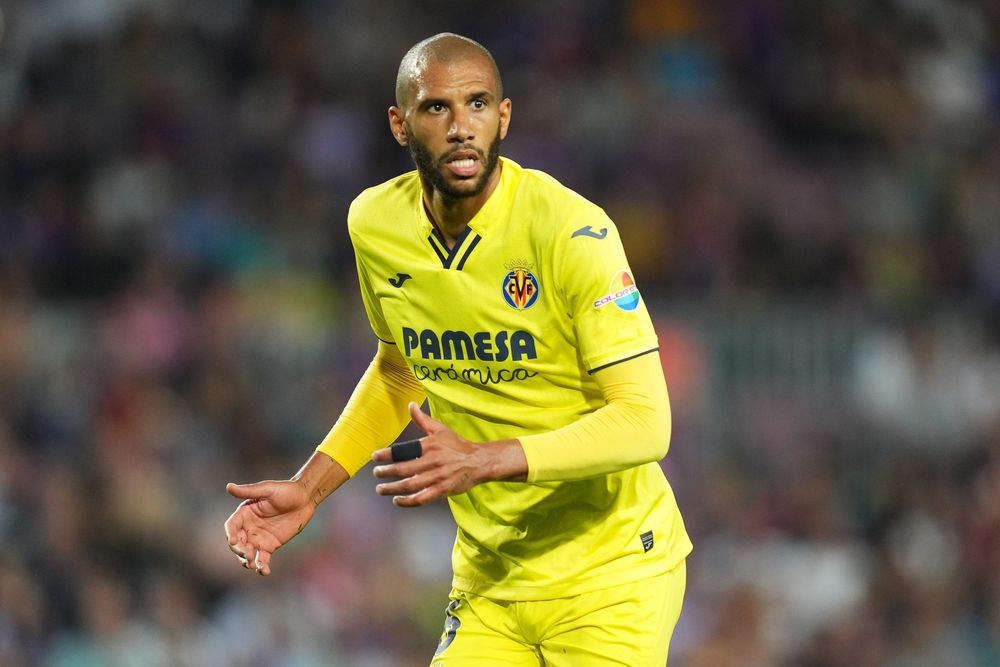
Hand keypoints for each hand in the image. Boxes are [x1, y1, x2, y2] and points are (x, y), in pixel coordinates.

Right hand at [224, 479, 314, 575]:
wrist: (305, 499)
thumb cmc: (286, 490)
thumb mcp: (268, 489)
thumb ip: (249, 491)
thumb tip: (228, 487)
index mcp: (244, 513)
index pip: (231, 527)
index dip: (231, 535)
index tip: (235, 542)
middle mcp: (248, 527)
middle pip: (237, 543)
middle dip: (240, 550)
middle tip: (248, 554)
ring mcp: (258, 538)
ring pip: (247, 554)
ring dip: (247, 561)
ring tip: (254, 565)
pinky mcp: (269, 546)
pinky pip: (262, 559)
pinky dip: (261, 567)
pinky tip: (264, 571)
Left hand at [372, 402, 496, 506]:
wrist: (478, 461)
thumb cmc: (457, 445)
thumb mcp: (440, 429)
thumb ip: (422, 419)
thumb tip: (410, 405)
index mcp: (430, 445)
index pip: (403, 450)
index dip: (387, 455)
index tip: (374, 457)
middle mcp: (432, 461)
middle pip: (403, 469)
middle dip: (386, 472)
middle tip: (376, 473)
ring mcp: (437, 477)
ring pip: (410, 485)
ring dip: (392, 488)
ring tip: (380, 489)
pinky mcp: (442, 490)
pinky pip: (421, 498)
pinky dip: (407, 501)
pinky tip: (397, 500)